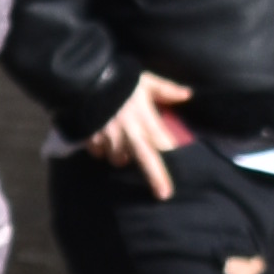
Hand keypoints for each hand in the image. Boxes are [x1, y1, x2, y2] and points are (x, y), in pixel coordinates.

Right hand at [85, 71, 189, 186]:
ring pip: (119, 159)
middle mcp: (128, 133)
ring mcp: (109, 138)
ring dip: (123, 155)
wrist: (85, 79)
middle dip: (156, 178)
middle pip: (145, 160)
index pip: (162, 144)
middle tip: (164, 194)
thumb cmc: (119, 79)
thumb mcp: (145, 80)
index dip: (169, 153)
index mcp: (144, 119)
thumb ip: (166, 89)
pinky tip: (103, 140)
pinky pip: (99, 153)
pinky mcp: (91, 139)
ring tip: (122, 143)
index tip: (174, 160)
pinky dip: (102, 150)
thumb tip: (187, 94)